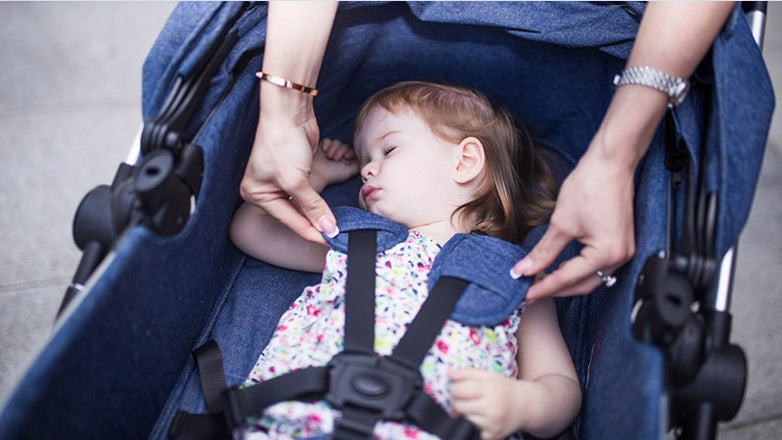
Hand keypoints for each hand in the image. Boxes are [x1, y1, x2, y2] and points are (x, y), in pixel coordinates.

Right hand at [240, 87, 337, 243]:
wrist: (289, 112)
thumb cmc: (282, 142)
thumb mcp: (296, 180)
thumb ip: (313, 206)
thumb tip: (328, 228)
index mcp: (257, 194)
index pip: (289, 220)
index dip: (311, 231)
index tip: (330, 240)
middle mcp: (266, 190)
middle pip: (296, 215)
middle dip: (315, 224)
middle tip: (336, 235)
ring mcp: (281, 182)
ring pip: (304, 206)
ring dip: (319, 214)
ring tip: (337, 226)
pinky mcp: (295, 174)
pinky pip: (309, 195)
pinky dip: (320, 202)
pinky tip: (331, 211)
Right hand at [310, 138, 358, 190]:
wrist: (314, 173)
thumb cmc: (331, 175)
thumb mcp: (348, 172)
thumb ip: (357, 165)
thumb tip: (365, 160)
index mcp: (346, 163)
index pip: (352, 152)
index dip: (350, 153)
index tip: (346, 158)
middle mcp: (338, 157)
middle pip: (345, 146)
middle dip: (341, 151)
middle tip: (335, 159)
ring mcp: (329, 152)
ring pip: (337, 142)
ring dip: (334, 148)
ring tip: (328, 156)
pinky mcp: (321, 148)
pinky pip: (328, 140)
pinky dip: (327, 144)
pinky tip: (323, 150)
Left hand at [449, 369, 523, 439]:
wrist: (527, 406)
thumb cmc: (505, 388)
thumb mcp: (489, 375)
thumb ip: (467, 373)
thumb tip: (449, 374)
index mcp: (489, 389)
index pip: (459, 390)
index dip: (453, 388)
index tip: (456, 388)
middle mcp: (491, 407)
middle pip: (458, 406)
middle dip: (458, 400)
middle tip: (466, 397)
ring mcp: (492, 423)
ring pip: (466, 418)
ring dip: (468, 412)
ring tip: (480, 407)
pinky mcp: (493, 436)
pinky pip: (475, 430)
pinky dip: (478, 425)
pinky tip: (487, 418)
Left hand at [511, 145, 635, 299]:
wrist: (611, 163)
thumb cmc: (592, 185)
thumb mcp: (561, 223)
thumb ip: (543, 251)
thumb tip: (525, 269)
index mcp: (606, 254)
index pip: (568, 280)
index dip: (542, 288)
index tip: (523, 293)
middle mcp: (619, 257)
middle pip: (582, 285)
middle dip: (554, 289)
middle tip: (529, 291)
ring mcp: (622, 251)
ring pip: (590, 278)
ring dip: (566, 281)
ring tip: (540, 281)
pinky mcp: (619, 244)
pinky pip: (597, 266)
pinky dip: (577, 270)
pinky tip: (560, 269)